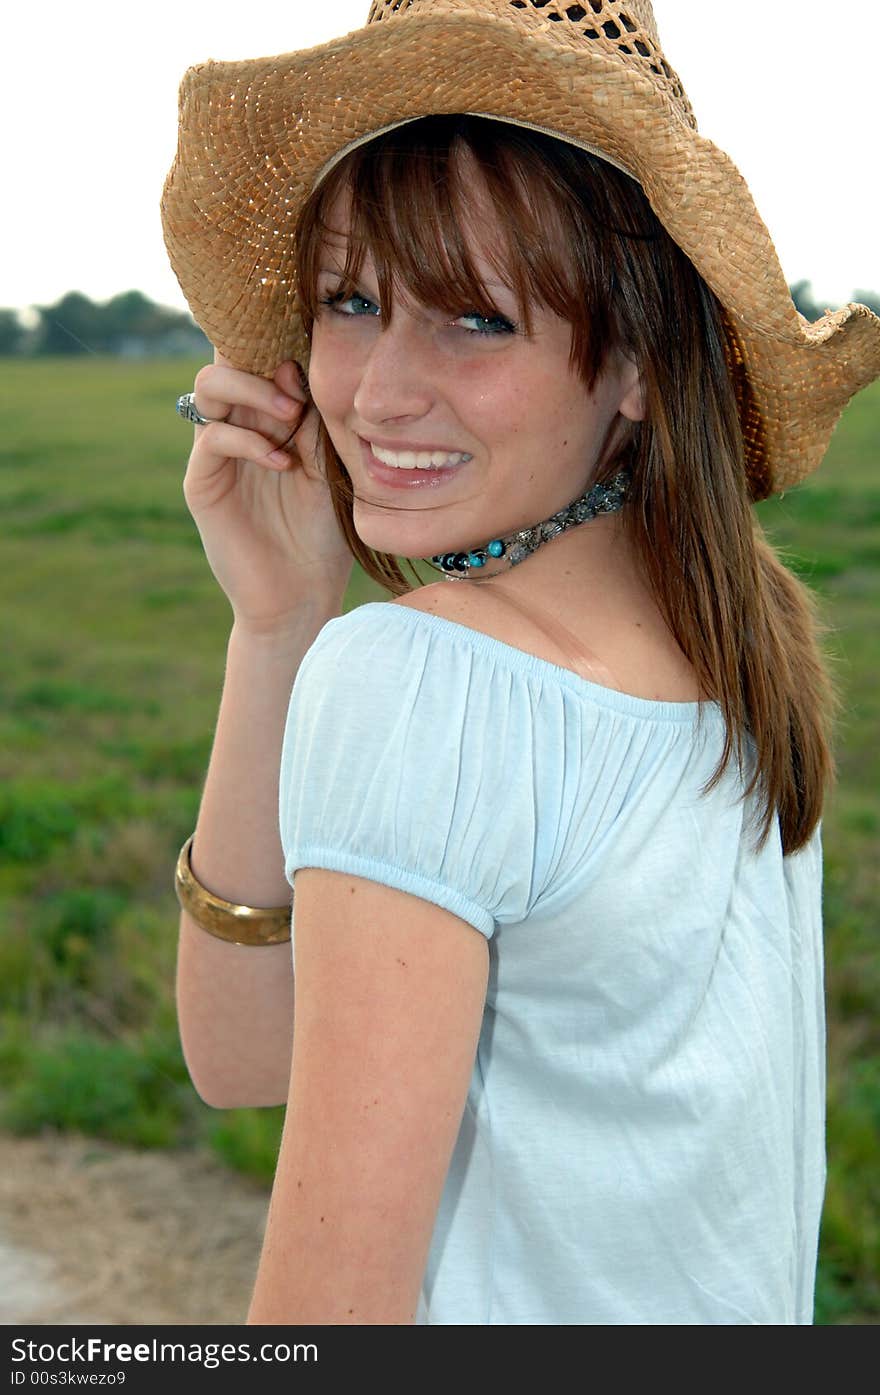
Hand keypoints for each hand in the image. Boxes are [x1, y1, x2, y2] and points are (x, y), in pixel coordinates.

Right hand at [181, 355, 353, 631]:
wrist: (301, 594)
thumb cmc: (323, 533)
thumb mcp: (328, 465)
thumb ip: (313, 417)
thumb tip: (296, 365)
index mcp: (269, 416)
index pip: (259, 355)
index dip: (278, 341)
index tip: (314, 358)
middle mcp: (238, 425)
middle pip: (227, 356)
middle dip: (263, 360)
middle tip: (299, 394)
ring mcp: (217, 453)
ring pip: (209, 385)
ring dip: (251, 389)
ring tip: (289, 418)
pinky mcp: (203, 483)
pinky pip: (212, 437)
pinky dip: (248, 440)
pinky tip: (281, 464)